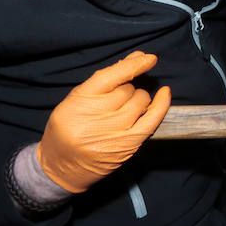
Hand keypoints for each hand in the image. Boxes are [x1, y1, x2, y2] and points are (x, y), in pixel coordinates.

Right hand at [36, 51, 171, 193]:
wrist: (62, 167)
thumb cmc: (68, 129)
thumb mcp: (75, 101)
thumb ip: (104, 80)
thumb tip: (137, 57)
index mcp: (79, 102)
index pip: (110, 76)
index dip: (132, 65)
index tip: (147, 57)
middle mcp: (97, 118)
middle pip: (127, 89)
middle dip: (126, 89)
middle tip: (114, 101)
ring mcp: (114, 133)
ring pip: (140, 101)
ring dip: (137, 99)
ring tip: (123, 108)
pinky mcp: (128, 145)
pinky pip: (152, 119)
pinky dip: (161, 104)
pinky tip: (164, 93)